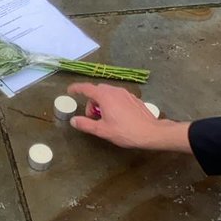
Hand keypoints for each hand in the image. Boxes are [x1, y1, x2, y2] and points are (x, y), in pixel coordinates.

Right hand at [67, 83, 191, 152]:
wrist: (150, 132)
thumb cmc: (125, 131)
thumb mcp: (102, 130)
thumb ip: (86, 124)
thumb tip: (73, 120)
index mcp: (105, 96)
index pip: (86, 88)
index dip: (76, 88)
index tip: (70, 91)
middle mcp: (114, 91)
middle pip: (97, 90)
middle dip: (91, 101)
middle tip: (93, 117)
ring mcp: (125, 93)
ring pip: (107, 92)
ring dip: (101, 102)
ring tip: (105, 118)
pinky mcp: (133, 98)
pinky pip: (117, 96)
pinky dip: (111, 102)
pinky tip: (117, 116)